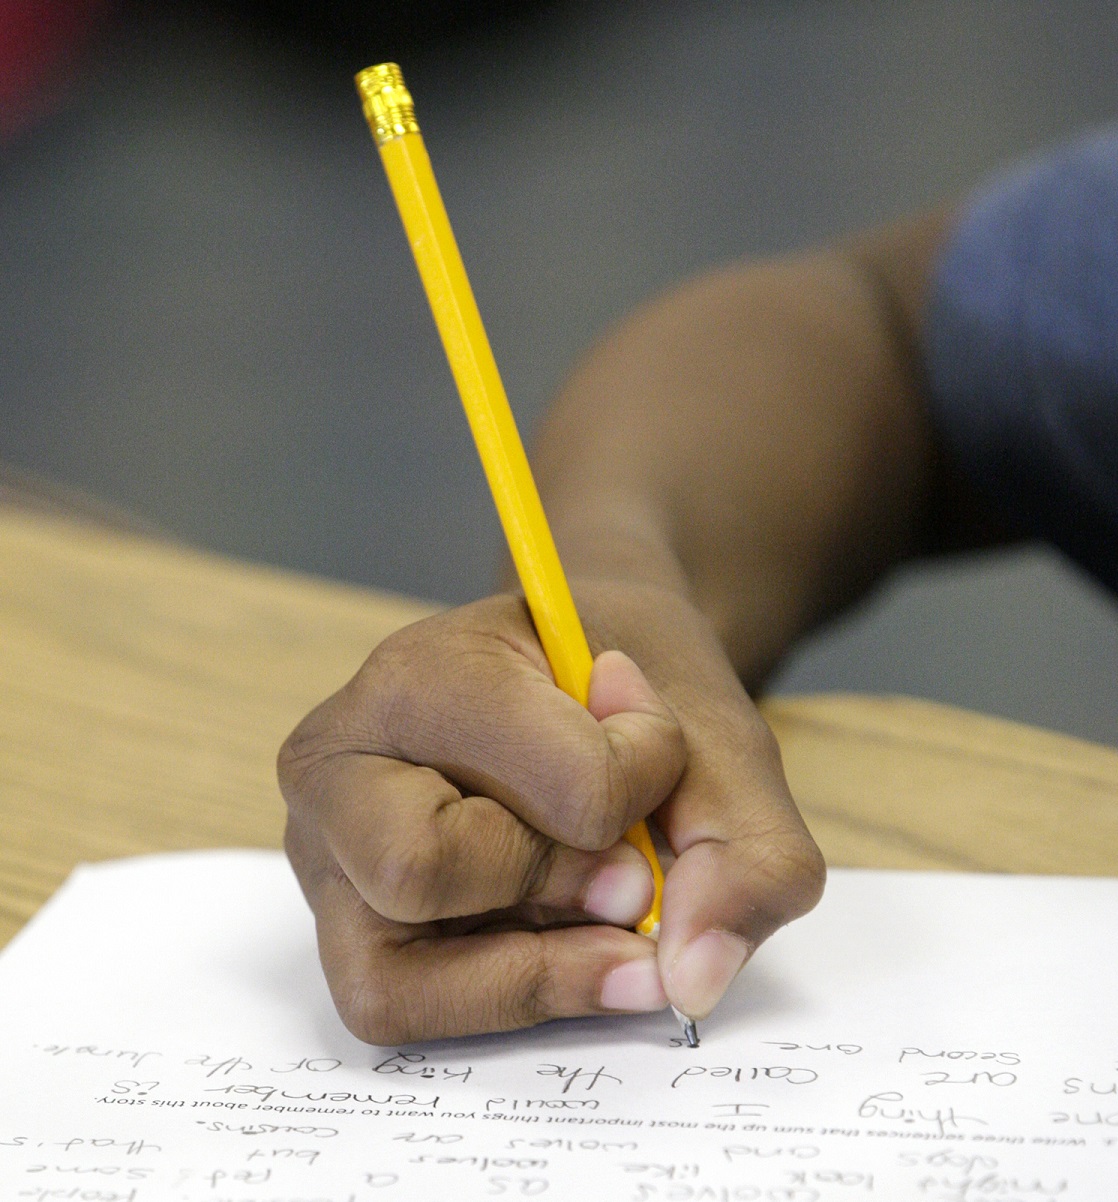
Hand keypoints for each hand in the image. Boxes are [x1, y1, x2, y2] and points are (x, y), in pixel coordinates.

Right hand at [278, 584, 823, 1043]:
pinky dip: (503, 995)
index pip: (551, 783)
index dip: (644, 788)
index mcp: (421, 675)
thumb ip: (746, 852)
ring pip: (396, 975)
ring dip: (532, 967)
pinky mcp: (341, 921)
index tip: (661, 752)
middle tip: (629, 871)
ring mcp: (324, 849)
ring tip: (603, 920)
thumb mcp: (714, 734)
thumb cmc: (624, 690)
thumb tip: (693, 984)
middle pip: (422, 871)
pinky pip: (400, 1008)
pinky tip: (564, 947)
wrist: (577, 666)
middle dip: (556, 889)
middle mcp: (338, 762)